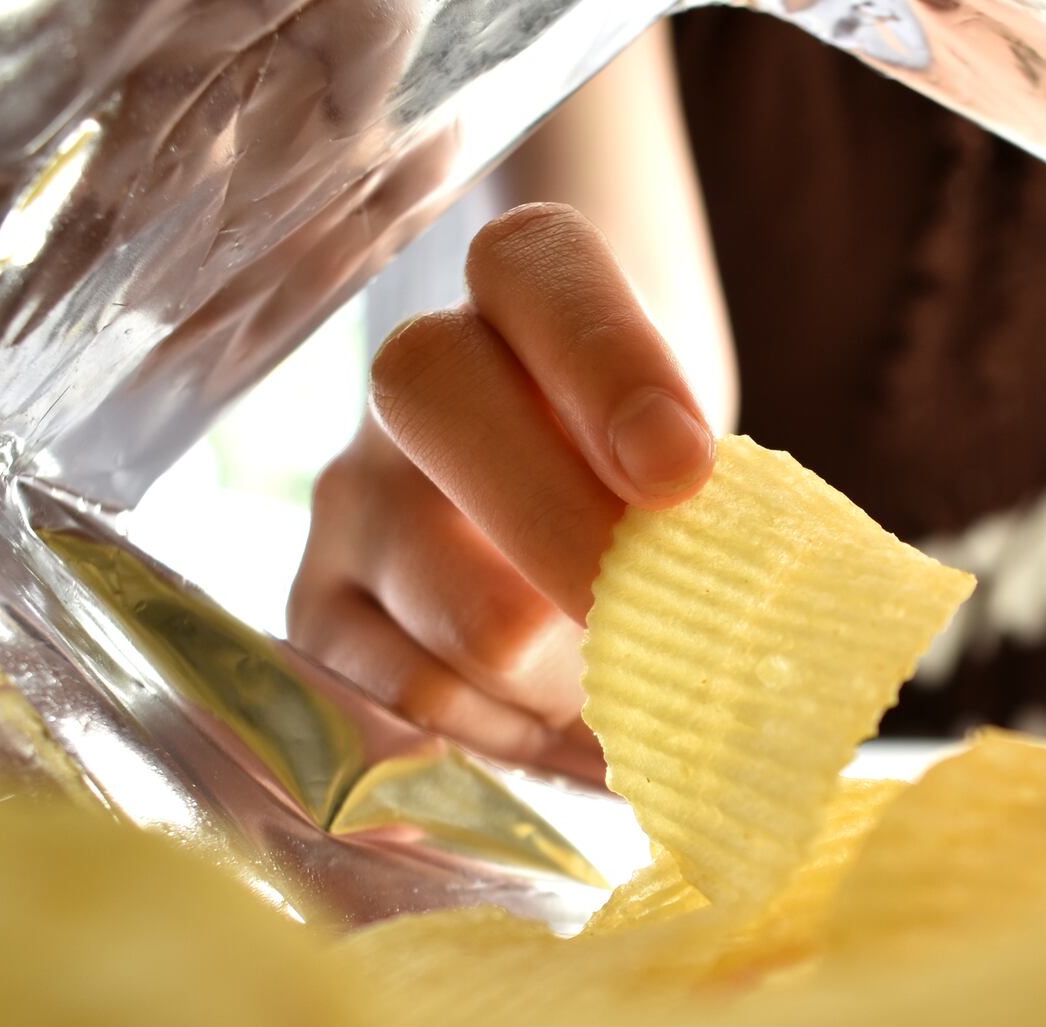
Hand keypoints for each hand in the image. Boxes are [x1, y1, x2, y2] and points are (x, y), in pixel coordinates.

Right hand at [288, 204, 716, 781]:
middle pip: (446, 407)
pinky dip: (515, 737)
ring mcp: (352, 494)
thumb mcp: (691, 461)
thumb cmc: (654, 490)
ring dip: (573, 678)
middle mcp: (415, 374)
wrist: (557, 541)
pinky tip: (561, 729)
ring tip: (622, 687)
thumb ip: (706, 505)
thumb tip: (728, 629)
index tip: (680, 467)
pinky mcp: (317, 609)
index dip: (607, 364)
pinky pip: (423, 700)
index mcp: (523, 295)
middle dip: (577, 544)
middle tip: (668, 625)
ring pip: (466, 609)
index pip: (534, 270)